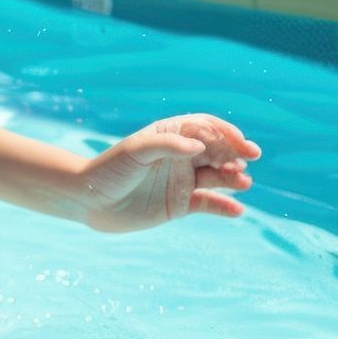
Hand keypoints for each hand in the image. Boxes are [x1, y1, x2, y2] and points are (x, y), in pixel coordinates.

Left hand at [80, 114, 259, 232]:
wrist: (90, 200)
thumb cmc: (109, 169)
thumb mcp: (135, 152)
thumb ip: (167, 145)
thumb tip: (200, 145)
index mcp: (170, 136)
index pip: (206, 128)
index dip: (226, 133)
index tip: (241, 143)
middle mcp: (180, 156)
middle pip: (217, 151)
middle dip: (235, 154)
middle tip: (247, 161)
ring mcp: (182, 180)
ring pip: (217, 176)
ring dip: (233, 178)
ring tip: (242, 183)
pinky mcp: (180, 204)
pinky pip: (209, 203)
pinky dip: (224, 206)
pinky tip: (237, 210)